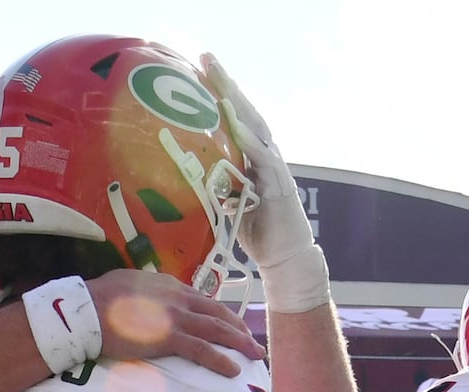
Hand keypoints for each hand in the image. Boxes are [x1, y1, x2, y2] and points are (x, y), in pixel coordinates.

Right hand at [88, 268, 261, 375]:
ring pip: (217, 329)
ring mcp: (176, 317)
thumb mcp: (125, 285)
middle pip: (216, 312)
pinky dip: (221, 360)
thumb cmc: (97, 300)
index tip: (229, 323)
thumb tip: (140, 298)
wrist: (88, 309)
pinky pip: (203, 350)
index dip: (218, 313)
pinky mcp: (169, 337)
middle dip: (238, 326)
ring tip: (256, 354)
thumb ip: (141, 292)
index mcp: (167, 285)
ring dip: (240, 342)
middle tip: (252, 339)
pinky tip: (234, 371)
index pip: (200, 299)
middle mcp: (177, 297)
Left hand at [199, 55, 324, 313]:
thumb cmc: (255, 230)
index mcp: (250, 156)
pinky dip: (251, 142)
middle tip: (206, 58)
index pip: (232, 117)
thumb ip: (212, 182)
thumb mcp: (226, 201)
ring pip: (256, 128)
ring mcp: (274, 167)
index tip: (197, 68)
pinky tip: (238, 128)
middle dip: (226, 85)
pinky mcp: (280, 185)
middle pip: (244, 112)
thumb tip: (183, 173)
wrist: (285, 257)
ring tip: (221, 83)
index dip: (217, 93)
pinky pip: (264, 159)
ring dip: (238, 105)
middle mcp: (264, 155)